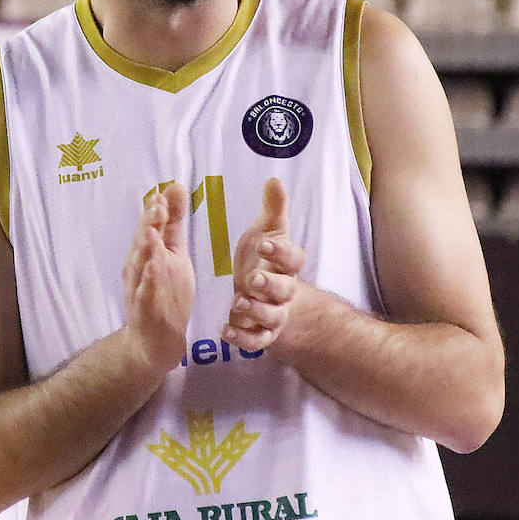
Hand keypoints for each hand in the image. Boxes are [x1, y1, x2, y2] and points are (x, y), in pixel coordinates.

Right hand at [123, 183, 195, 372]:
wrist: (154, 340)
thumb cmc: (163, 292)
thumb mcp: (173, 253)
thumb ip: (173, 222)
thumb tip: (175, 186)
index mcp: (148, 252)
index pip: (150, 226)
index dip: (155, 210)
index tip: (163, 193)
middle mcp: (140, 267)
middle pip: (142, 242)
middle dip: (149, 224)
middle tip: (157, 205)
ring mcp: (140, 288)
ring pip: (141, 266)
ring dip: (145, 249)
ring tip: (152, 232)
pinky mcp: (144, 310)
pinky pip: (145, 294)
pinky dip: (147, 282)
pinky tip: (153, 269)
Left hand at [223, 177, 304, 350]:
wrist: (266, 295)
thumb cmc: (263, 258)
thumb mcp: (267, 231)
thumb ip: (273, 208)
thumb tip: (274, 178)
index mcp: (286, 265)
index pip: (293, 259)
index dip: (280, 252)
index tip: (264, 243)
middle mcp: (284, 291)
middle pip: (283, 290)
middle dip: (269, 285)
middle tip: (252, 279)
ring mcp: (274, 314)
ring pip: (271, 316)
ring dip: (255, 311)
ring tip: (237, 303)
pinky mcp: (261, 333)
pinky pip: (256, 341)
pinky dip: (243, 338)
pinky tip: (225, 330)